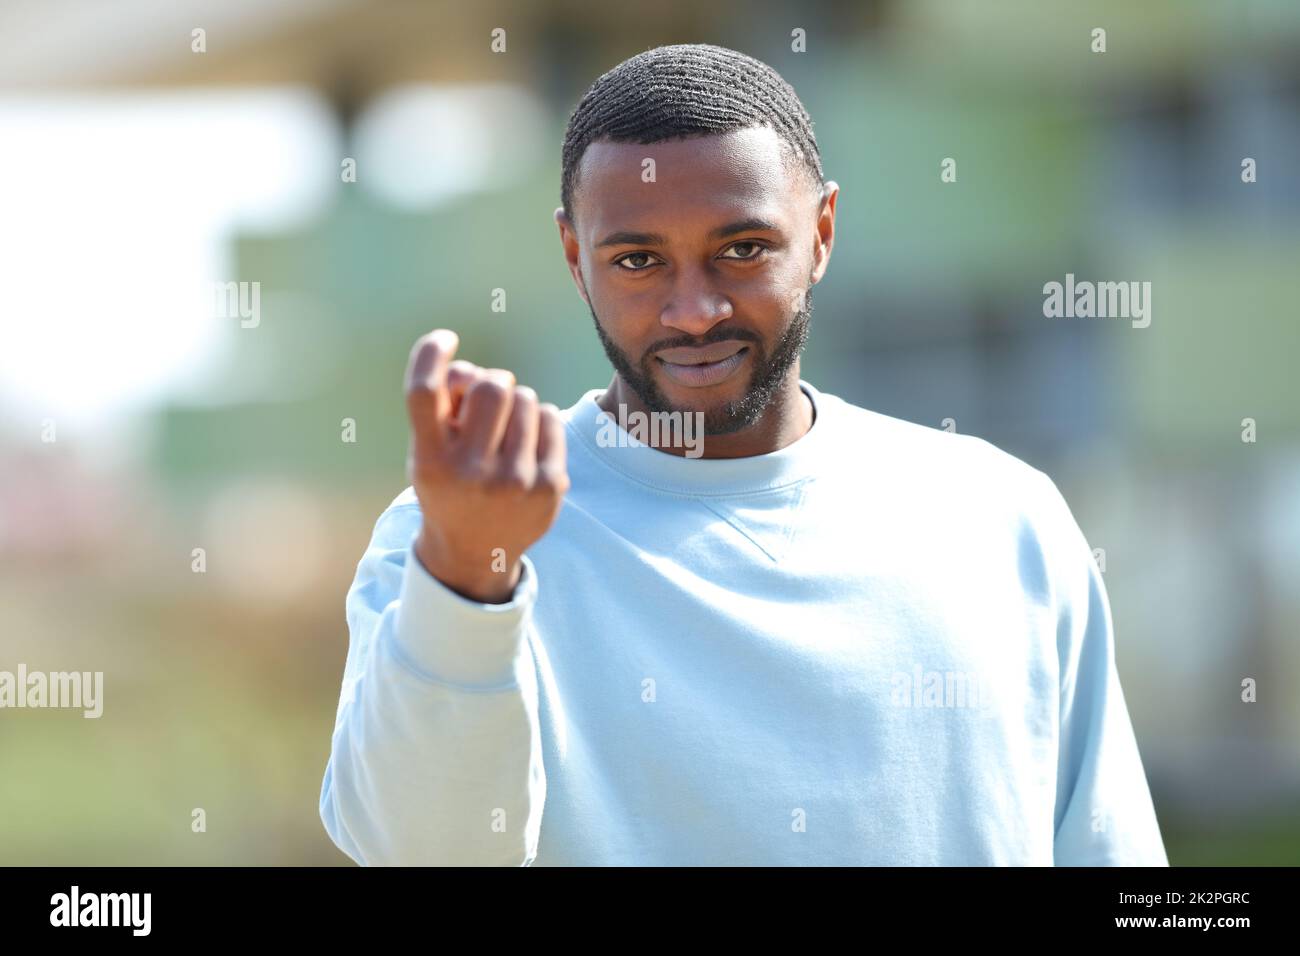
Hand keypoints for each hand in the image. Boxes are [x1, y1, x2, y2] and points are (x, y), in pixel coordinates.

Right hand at [404, 329, 568, 603]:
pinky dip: (538, 420)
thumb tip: (470, 370)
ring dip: (514, 404)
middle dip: (489, 382)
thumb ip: (441, 406)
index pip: (424, 392)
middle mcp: (471, 473)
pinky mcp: (550, 485)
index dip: (431, 354)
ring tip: (504, 431)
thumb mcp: (429, 451)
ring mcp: (515, 482)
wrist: (475, 552)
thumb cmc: (450, 485)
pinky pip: (550, 417)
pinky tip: (526, 443)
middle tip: (486, 398)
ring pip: (525, 397)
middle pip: (488, 387)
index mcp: (430, 461)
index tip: (446, 339)